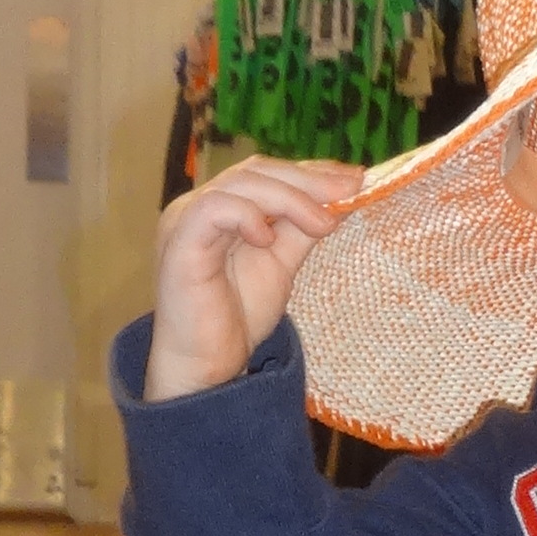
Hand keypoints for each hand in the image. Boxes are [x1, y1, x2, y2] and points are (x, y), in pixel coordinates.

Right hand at [145, 156, 365, 402]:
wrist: (207, 365)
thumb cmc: (237, 315)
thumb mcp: (281, 264)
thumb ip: (302, 230)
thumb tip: (339, 199)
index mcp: (224, 207)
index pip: (268, 172)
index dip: (311, 171)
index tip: (356, 179)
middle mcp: (202, 206)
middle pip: (256, 170)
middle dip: (308, 179)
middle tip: (349, 191)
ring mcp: (186, 220)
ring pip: (240, 184)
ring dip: (289, 198)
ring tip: (322, 224)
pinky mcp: (180, 243)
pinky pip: (213, 209)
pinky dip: (246, 215)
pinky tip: (269, 238)